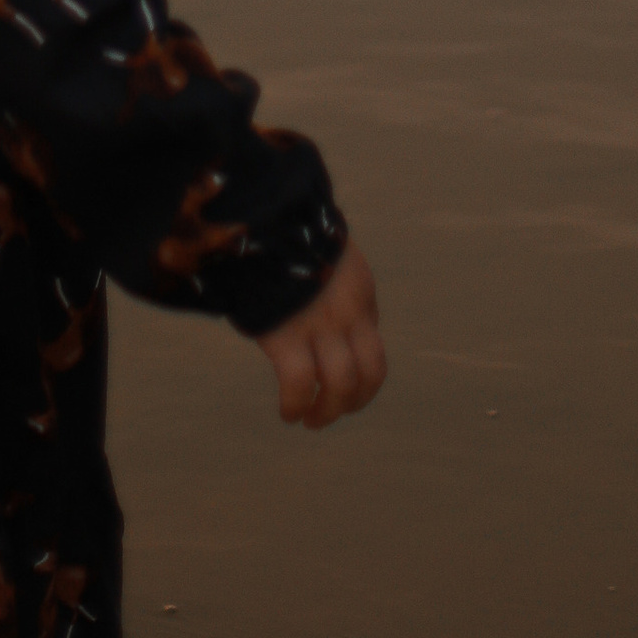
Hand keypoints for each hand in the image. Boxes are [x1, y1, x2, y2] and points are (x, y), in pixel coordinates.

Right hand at [256, 243, 385, 428]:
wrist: (263, 218)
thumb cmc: (285, 237)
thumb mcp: (324, 258)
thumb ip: (330, 289)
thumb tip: (319, 316)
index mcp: (360, 292)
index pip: (374, 350)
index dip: (361, 379)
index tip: (340, 386)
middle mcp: (348, 312)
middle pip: (370, 375)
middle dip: (352, 403)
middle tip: (327, 414)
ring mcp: (320, 325)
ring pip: (340, 386)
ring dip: (326, 413)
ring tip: (308, 419)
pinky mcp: (287, 335)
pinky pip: (300, 386)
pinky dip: (295, 406)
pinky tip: (288, 412)